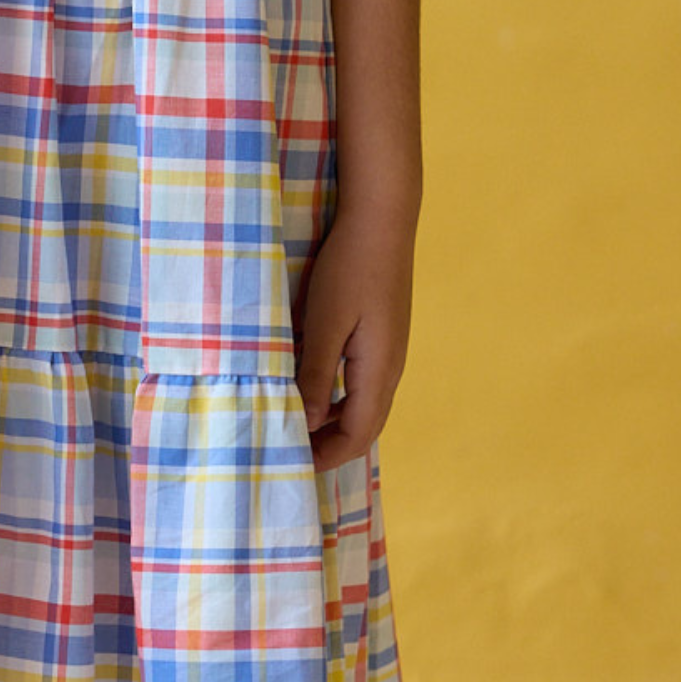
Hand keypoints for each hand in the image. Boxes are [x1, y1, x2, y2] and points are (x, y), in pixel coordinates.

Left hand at [293, 205, 412, 474]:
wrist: (381, 219)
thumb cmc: (349, 269)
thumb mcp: (324, 323)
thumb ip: (314, 375)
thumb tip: (304, 424)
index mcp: (379, 372)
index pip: (356, 435)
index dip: (325, 455)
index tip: (291, 462)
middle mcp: (390, 367)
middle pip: (364, 425)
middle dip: (329, 444)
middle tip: (290, 448)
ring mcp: (389, 350)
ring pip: (363, 403)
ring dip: (333, 420)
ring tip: (296, 421)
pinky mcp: (382, 334)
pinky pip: (362, 381)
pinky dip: (338, 395)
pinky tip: (313, 383)